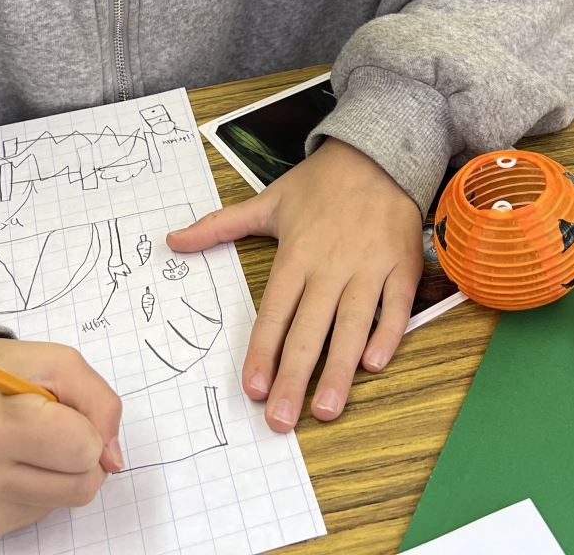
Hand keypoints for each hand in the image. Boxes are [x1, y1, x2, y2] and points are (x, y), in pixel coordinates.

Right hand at [0, 338, 122, 536]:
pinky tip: (20, 461)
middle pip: (83, 484)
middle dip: (84, 453)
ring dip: (67, 470)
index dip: (88, 426)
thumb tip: (114, 459)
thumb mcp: (54, 362)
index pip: (83, 448)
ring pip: (71, 500)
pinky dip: (45, 484)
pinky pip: (48, 510)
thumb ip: (99, 401)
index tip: (64, 410)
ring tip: (36, 442)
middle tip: (57, 427)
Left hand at [166, 138, 422, 431]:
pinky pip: (395, 307)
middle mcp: (330, 265)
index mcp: (295, 254)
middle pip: (309, 330)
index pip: (275, 312)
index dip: (263, 352)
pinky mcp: (402, 266)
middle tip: (282, 421)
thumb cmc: (319, 184)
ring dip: (338, 370)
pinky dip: (388, 335)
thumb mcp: (267, 202)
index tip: (253, 389)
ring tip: (326, 409)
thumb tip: (171, 240)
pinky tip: (374, 365)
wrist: (378, 153)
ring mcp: (368, 267)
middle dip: (294, 378)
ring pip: (352, 325)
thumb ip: (219, 226)